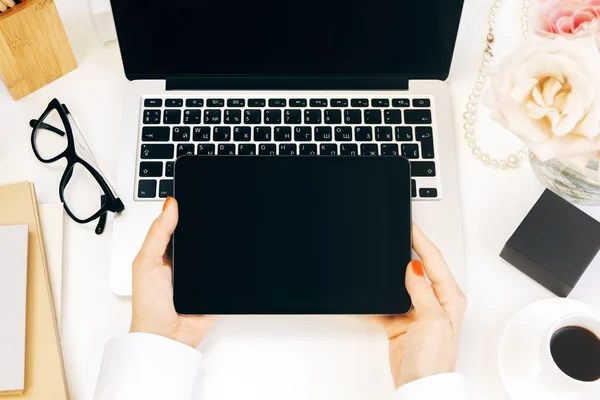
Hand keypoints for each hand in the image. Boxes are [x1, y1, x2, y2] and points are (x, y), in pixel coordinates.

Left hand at [130, 197, 213, 347]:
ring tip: (218, 239)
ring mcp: (199, 273)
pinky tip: (227, 259)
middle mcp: (182, 260)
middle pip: (198, 234)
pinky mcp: (215, 285)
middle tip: (209, 215)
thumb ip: (158, 233)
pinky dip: (228, 264)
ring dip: (218, 246)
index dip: (183, 210)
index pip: (176, 223)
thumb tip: (170, 205)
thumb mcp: (147, 262)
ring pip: (214, 250)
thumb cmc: (149, 306)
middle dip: (204, 225)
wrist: (168, 337)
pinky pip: (226, 269)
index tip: (193, 196)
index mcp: (163, 251)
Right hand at [373, 224, 466, 387]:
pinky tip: (374, 293)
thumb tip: (414, 268)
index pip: (435, 261)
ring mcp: (418, 311)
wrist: (418, 386)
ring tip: (385, 257)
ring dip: (393, 273)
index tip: (411, 226)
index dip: (422, 241)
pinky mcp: (403, 322)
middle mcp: (436, 302)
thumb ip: (422, 291)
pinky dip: (379, 297)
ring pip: (402, 283)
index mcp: (450, 298)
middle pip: (420, 267)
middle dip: (409, 250)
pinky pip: (388, 302)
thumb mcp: (432, 320)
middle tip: (398, 233)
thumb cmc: (434, 360)